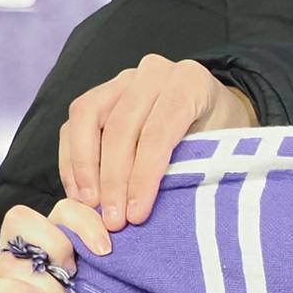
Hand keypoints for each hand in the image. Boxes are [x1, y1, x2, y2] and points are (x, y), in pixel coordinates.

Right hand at [0, 201, 113, 292]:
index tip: (108, 247)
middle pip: (24, 217)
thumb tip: (123, 249)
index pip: (61, 211)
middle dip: (60, 238)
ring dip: (47, 276)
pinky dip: (21, 290)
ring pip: (9, 251)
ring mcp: (2, 287)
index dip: (86, 218)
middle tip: (79, 272)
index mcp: (53, 259)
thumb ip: (106, 281)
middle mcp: (23, 266)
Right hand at [60, 55, 256, 231]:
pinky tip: (80, 192)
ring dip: (84, 168)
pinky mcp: (99, 93)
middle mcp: (153, 72)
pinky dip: (73, 161)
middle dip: (113, 179)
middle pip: (120, 127)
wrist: (214, 110)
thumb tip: (148, 208)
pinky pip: (74, 125)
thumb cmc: (219, 134)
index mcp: (190, 81)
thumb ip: (190, 167)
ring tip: (90, 205)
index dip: (144, 176)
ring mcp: (122, 79)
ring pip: (87, 119)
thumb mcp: (219, 148)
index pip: (158, 132)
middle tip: (112, 219)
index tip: (135, 215)